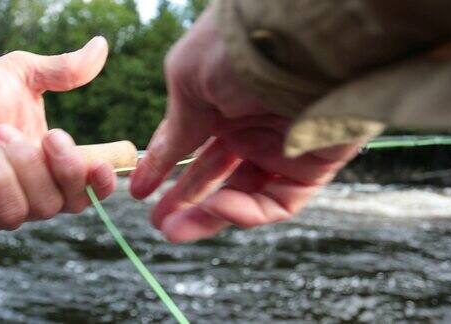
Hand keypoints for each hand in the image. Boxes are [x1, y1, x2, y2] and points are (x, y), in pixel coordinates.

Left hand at [0, 37, 115, 231]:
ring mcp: (12, 203)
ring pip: (42, 207)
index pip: (90, 187)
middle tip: (48, 135)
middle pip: (74, 202)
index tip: (101, 162)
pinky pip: (7, 212)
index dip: (103, 183)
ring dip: (26, 168)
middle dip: (66, 169)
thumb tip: (101, 46)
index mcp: (55, 164)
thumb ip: (64, 69)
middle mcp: (39, 189)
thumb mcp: (23, 74)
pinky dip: (0, 181)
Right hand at [130, 8, 359, 242]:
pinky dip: (246, 212)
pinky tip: (218, 208)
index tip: (139, 191)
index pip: (190, 142)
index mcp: (220, 100)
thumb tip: (157, 156)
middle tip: (158, 223)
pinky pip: (277, 202)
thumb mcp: (188, 81)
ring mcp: (280, 146)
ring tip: (173, 230)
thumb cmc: (235, 50)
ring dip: (207, 216)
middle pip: (216, 174)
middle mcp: (250, 124)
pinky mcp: (311, 166)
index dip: (164, 168)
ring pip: (243, 195)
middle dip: (184, 200)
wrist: (298, 42)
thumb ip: (176, 125)